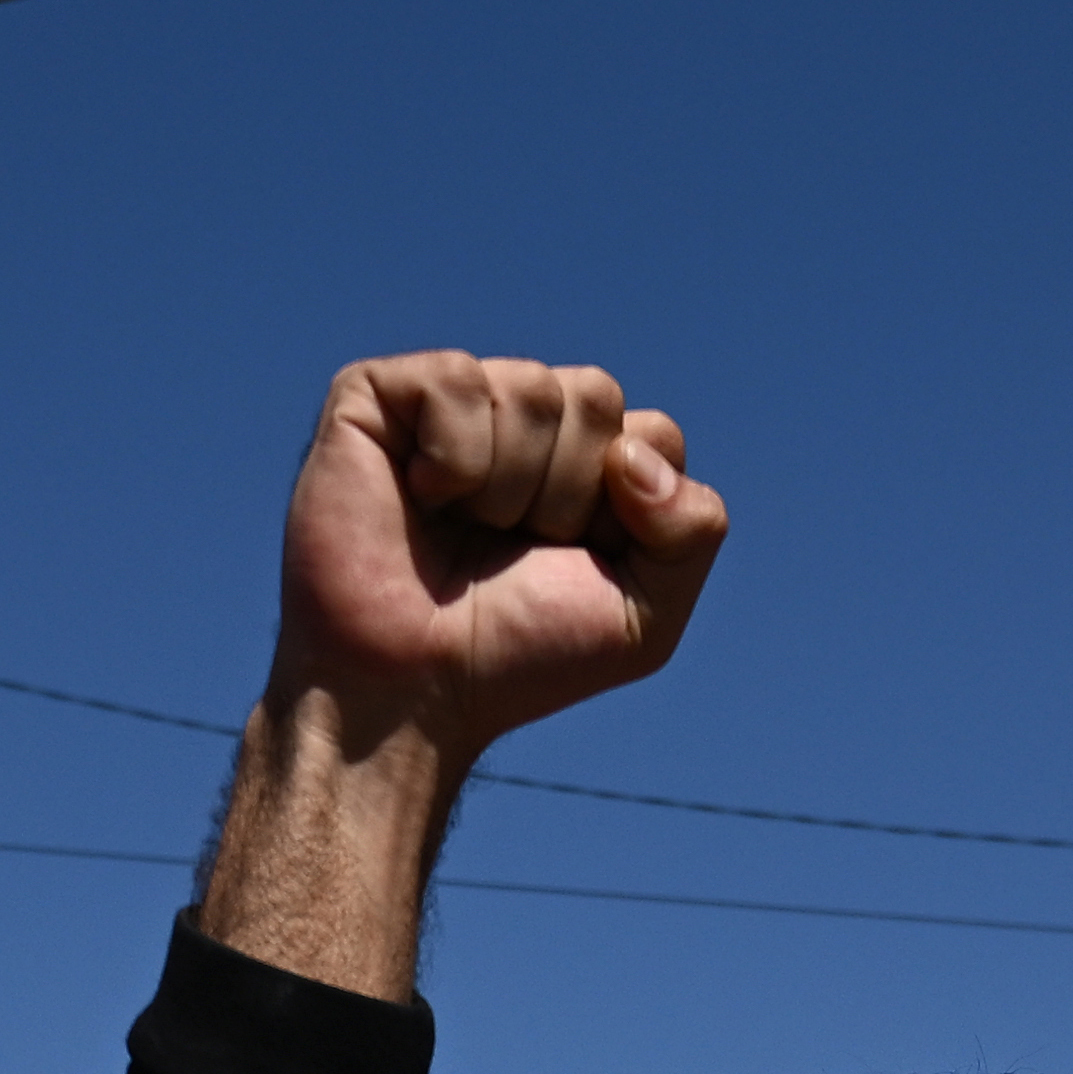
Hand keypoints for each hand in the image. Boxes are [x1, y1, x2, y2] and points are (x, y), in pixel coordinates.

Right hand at [266, 352, 727, 754]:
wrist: (409, 693)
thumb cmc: (515, 657)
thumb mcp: (645, 617)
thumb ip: (694, 529)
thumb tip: (634, 451)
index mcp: (584, 463)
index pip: (653, 435)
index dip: (624, 510)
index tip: (572, 565)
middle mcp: (520, 422)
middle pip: (596, 398)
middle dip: (568, 494)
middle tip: (508, 550)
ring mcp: (450, 404)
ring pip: (533, 387)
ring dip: (510, 486)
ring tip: (462, 530)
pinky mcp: (378, 395)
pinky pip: (459, 380)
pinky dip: (455, 458)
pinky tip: (420, 496)